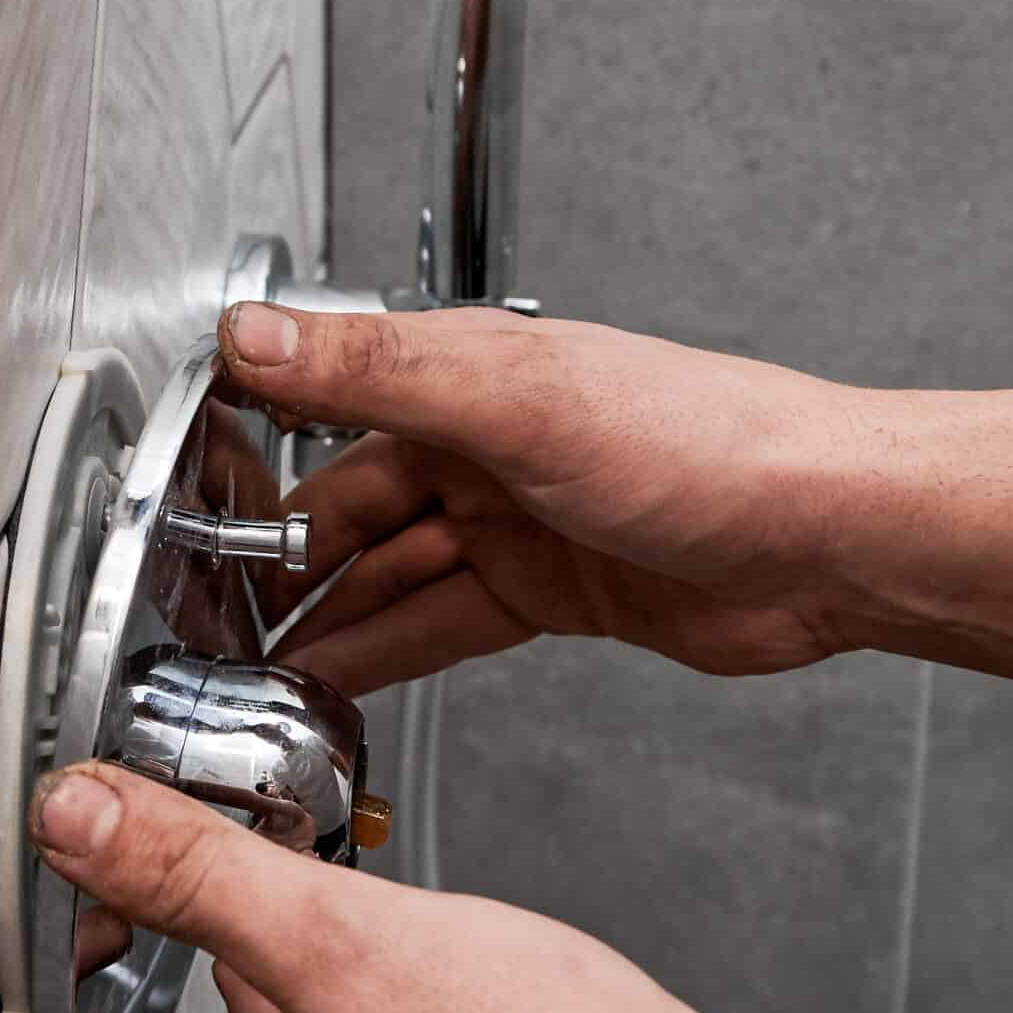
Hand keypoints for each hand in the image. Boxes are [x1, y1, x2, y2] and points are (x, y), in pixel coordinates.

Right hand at [221, 300, 870, 694]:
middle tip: (207, 620)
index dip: (252, 457)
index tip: (181, 506)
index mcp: (470, 376)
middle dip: (279, 562)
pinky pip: (445, 621)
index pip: (328, 405)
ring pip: (392, 572)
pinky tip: (342, 678)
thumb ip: (381, 370)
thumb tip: (257, 333)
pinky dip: (390, 651)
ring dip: (326, 619)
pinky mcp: (557, 591)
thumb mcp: (523, 399)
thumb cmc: (715, 444)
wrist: (831, 536)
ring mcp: (522, 520)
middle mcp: (488, 444)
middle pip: (350, 506)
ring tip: (253, 669)